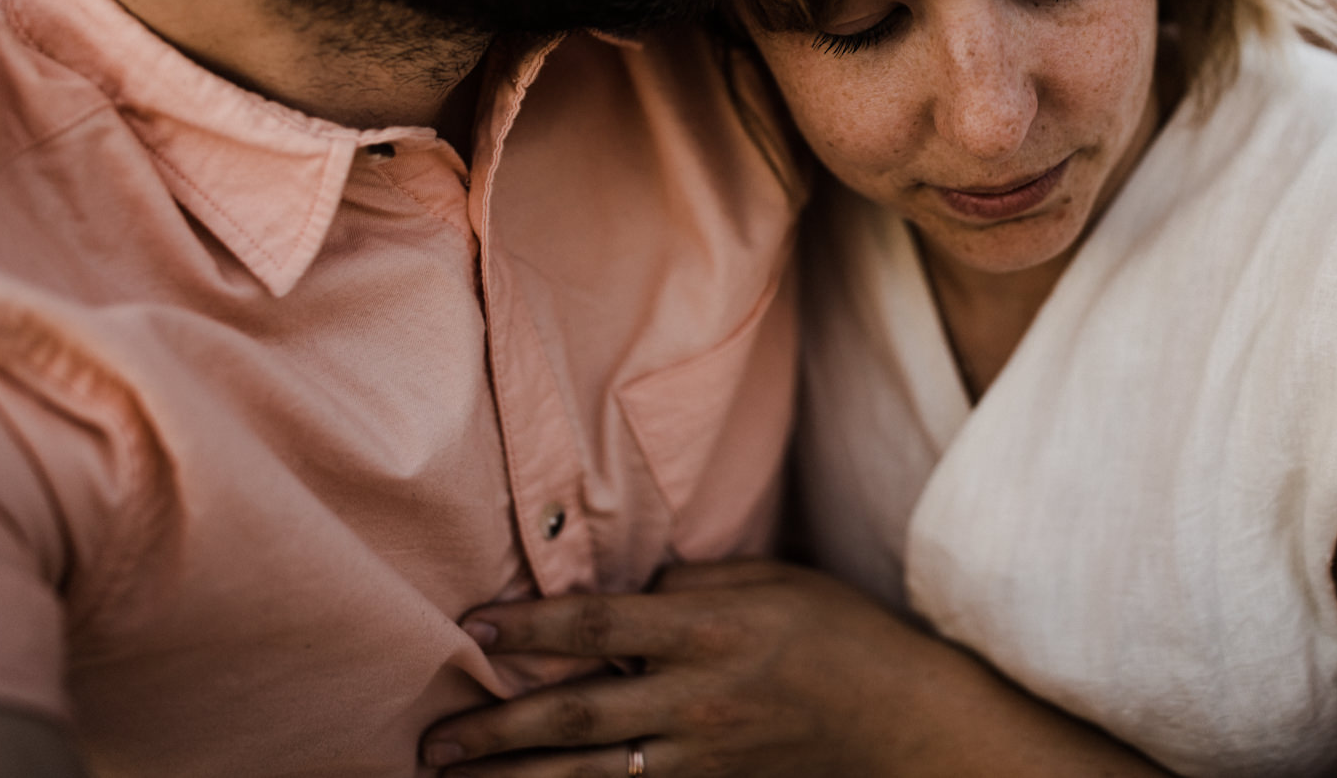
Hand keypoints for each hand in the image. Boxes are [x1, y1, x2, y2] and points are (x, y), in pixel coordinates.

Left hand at [419, 560, 976, 777]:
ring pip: (591, 776)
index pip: (597, 625)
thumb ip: (693, 583)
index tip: (472, 625)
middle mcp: (698, 697)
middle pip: (575, 715)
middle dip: (496, 728)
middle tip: (434, 740)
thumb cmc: (841, 633)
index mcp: (709, 630)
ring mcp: (706, 755)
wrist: (903, 721)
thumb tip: (630, 594)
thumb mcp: (773, 579)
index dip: (528, 626)